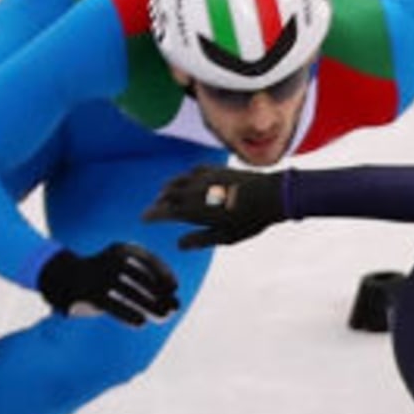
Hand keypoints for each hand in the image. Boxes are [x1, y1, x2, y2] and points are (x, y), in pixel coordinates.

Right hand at [35, 243, 180, 324]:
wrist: (65, 276)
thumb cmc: (106, 275)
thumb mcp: (126, 269)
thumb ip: (149, 283)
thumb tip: (174, 303)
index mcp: (121, 250)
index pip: (148, 259)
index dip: (163, 273)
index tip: (174, 288)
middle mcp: (110, 259)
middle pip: (142, 278)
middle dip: (160, 294)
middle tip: (174, 309)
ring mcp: (99, 275)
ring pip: (130, 293)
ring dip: (150, 306)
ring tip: (163, 317)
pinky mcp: (89, 293)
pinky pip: (113, 305)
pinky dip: (128, 314)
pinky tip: (140, 323)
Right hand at [146, 166, 286, 247]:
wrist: (269, 195)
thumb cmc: (249, 221)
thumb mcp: (224, 237)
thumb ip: (200, 240)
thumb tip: (179, 245)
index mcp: (193, 210)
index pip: (163, 211)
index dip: (151, 215)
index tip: (143, 218)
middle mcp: (194, 190)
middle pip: (167, 194)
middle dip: (158, 202)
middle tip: (154, 209)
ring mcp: (204, 177)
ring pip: (177, 180)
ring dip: (168, 188)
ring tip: (166, 195)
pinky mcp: (214, 168)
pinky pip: (192, 171)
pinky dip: (184, 177)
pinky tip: (188, 180)